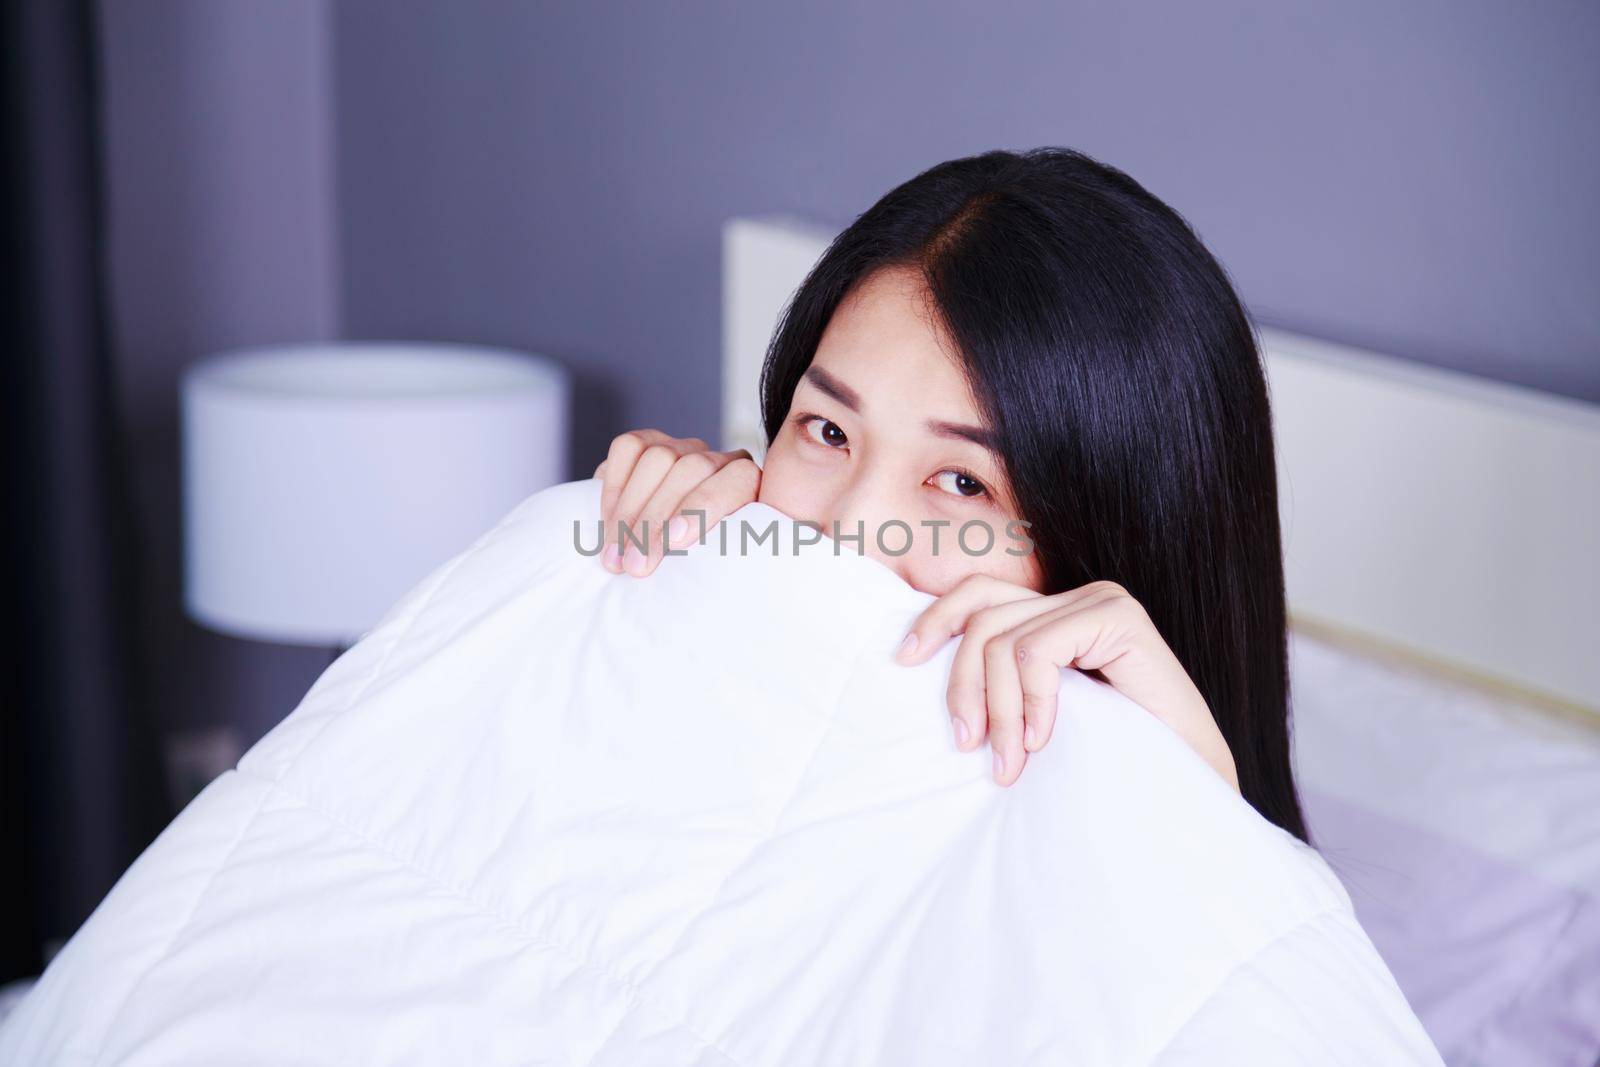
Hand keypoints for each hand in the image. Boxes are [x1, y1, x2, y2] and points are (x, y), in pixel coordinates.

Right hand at [593, 429, 758, 576]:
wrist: (657, 547)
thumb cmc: (695, 565)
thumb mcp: (713, 564)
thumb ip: (713, 557)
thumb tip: (702, 579)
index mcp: (747, 483)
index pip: (735, 481)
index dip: (704, 507)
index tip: (676, 541)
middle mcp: (717, 459)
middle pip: (689, 471)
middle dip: (656, 521)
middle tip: (636, 565)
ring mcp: (681, 447)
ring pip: (657, 459)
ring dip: (630, 512)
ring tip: (616, 555)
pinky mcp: (647, 440)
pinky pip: (628, 448)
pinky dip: (614, 487)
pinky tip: (608, 523)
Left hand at [893, 574, 1238, 790]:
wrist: (1188, 794)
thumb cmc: (1110, 767)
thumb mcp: (1037, 721)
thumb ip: (1001, 687)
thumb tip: (920, 666)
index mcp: (1057, 616)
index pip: (977, 594)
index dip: (934, 620)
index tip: (903, 661)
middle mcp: (1079, 598)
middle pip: (981, 614)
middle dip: (960, 683)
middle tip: (967, 746)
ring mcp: (1102, 602)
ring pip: (1002, 638)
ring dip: (997, 709)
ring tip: (1008, 765)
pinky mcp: (1120, 619)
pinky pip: (1037, 649)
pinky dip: (1030, 699)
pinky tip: (1045, 740)